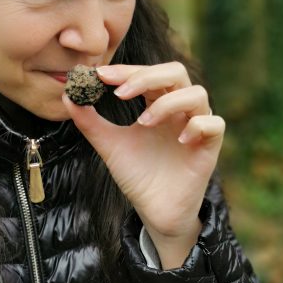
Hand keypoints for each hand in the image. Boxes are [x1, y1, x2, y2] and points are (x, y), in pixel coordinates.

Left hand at [62, 61, 224, 247]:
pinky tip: (179, 139)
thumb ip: (89, 121)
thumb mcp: (109, 145)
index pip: (147, 73)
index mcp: (158, 102)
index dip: (126, 70)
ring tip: (143, 122)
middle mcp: (179, 109)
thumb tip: (67, 95)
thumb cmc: (137, 174)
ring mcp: (197, 126)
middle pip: (175, 72)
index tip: (100, 75)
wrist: (154, 211)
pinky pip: (214, 124)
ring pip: (197, 94)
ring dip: (168, 102)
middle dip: (147, 76)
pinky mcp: (210, 147)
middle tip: (120, 93)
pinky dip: (197, 125)